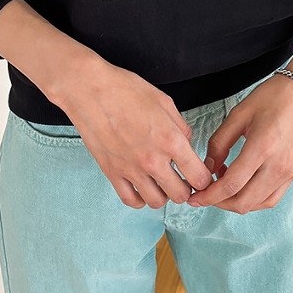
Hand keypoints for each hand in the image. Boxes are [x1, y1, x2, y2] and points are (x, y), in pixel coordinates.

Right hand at [57, 59, 213, 208]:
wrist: (89, 90)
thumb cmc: (125, 90)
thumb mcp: (164, 102)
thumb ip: (180, 127)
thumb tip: (186, 145)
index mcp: (171, 140)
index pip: (199, 177)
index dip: (203, 178)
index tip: (199, 175)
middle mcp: (153, 160)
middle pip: (180, 195)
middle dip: (185, 188)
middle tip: (181, 179)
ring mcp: (131, 169)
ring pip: (157, 202)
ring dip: (163, 194)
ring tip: (160, 182)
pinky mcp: (112, 172)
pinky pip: (131, 200)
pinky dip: (140, 198)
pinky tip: (141, 186)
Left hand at [188, 69, 292, 213]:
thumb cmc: (271, 98)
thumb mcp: (237, 115)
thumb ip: (219, 143)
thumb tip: (207, 168)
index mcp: (262, 147)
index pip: (231, 185)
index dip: (209, 196)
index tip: (194, 198)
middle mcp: (278, 165)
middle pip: (243, 202)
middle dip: (218, 203)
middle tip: (204, 194)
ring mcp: (288, 172)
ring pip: (257, 204)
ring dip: (235, 203)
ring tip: (221, 188)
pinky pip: (271, 199)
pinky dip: (252, 200)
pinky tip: (241, 186)